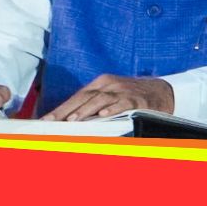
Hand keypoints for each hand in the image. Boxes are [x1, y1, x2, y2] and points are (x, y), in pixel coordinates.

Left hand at [42, 74, 173, 121]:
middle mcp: (109, 84)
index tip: (45, 120)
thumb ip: (93, 106)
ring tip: (73, 120)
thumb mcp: (111, 96)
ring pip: (100, 99)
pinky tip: (103, 116)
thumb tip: (70, 121)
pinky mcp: (136, 98)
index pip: (76, 96)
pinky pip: (122, 103)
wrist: (161, 91)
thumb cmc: (131, 96)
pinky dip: (112, 109)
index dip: (60, 108)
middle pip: (83, 97)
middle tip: (52, 122)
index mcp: (100, 83)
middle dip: (66, 110)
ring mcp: (122, 90)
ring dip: (85, 110)